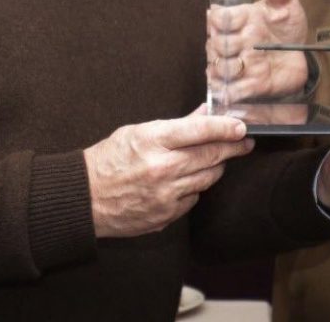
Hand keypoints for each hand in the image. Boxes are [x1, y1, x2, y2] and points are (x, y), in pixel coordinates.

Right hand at [83, 113, 253, 236]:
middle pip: (210, 156)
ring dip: (214, 167)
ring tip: (214, 159)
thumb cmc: (108, 160)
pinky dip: (194, 189)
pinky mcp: (165, 217)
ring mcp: (165, 196)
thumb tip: (204, 113)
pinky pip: (192, 200)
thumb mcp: (138, 132)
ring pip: (207, 179)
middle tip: (245, 142)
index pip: (200, 130)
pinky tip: (186, 181)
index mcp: (153, 142)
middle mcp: (162, 169)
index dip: (225, 127)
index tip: (242, 126)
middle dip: (233, 147)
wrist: (83, 199)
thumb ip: (175, 125)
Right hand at [207, 0, 309, 100]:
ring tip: (240, 66)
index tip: (233, 21)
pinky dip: (231, 92)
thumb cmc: (288, 27)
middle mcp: (233, 41)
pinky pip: (230, 91)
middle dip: (223, 45)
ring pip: (218, 68)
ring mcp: (237, 64)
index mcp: (239, 19)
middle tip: (240, 44)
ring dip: (226, 68)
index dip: (220, 20)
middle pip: (214, 44)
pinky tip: (237, 88)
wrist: (302, 55)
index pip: (217, 17)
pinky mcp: (245, 86)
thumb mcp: (287, 5)